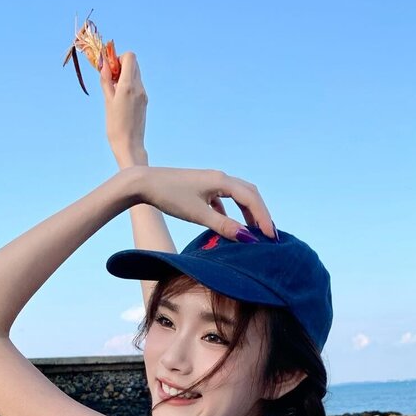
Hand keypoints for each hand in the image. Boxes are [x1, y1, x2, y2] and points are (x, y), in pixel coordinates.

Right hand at [99, 50, 147, 164]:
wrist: (130, 145)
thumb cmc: (115, 126)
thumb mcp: (107, 101)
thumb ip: (106, 80)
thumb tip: (104, 64)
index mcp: (128, 85)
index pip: (130, 57)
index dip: (118, 58)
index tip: (110, 70)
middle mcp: (139, 87)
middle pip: (133, 63)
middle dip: (121, 65)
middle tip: (111, 79)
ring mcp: (143, 94)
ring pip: (136, 73)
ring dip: (125, 75)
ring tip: (115, 91)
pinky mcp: (145, 101)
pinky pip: (137, 85)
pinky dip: (129, 85)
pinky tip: (121, 99)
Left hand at [130, 166, 275, 242]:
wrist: (143, 182)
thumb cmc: (169, 196)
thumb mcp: (198, 215)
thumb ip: (223, 226)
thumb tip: (247, 238)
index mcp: (221, 181)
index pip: (251, 199)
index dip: (263, 218)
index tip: (271, 237)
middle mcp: (219, 178)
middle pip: (249, 194)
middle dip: (260, 214)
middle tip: (269, 235)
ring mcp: (210, 181)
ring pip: (237, 195)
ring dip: (247, 212)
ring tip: (254, 231)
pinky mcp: (201, 187)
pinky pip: (223, 198)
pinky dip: (231, 211)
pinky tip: (229, 225)